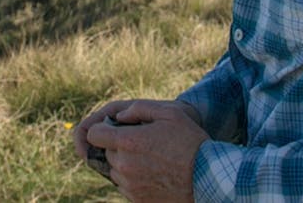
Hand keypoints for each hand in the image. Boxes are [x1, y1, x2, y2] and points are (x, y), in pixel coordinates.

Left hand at [79, 99, 206, 201]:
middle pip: (106, 153)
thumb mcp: (169, 113)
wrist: (208, 177)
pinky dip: (134, 180)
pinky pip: (126, 187)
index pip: (93, 135)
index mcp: (128, 142)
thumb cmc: (191, 142)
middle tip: (143, 144)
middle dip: (118, 146)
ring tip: (151, 159)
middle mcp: (124, 166)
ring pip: (116, 171)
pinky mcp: (138, 200)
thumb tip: (119, 116)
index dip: (102, 129)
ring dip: (126, 164)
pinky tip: (154, 174)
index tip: (115, 129)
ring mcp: (130, 186)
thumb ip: (139, 109)